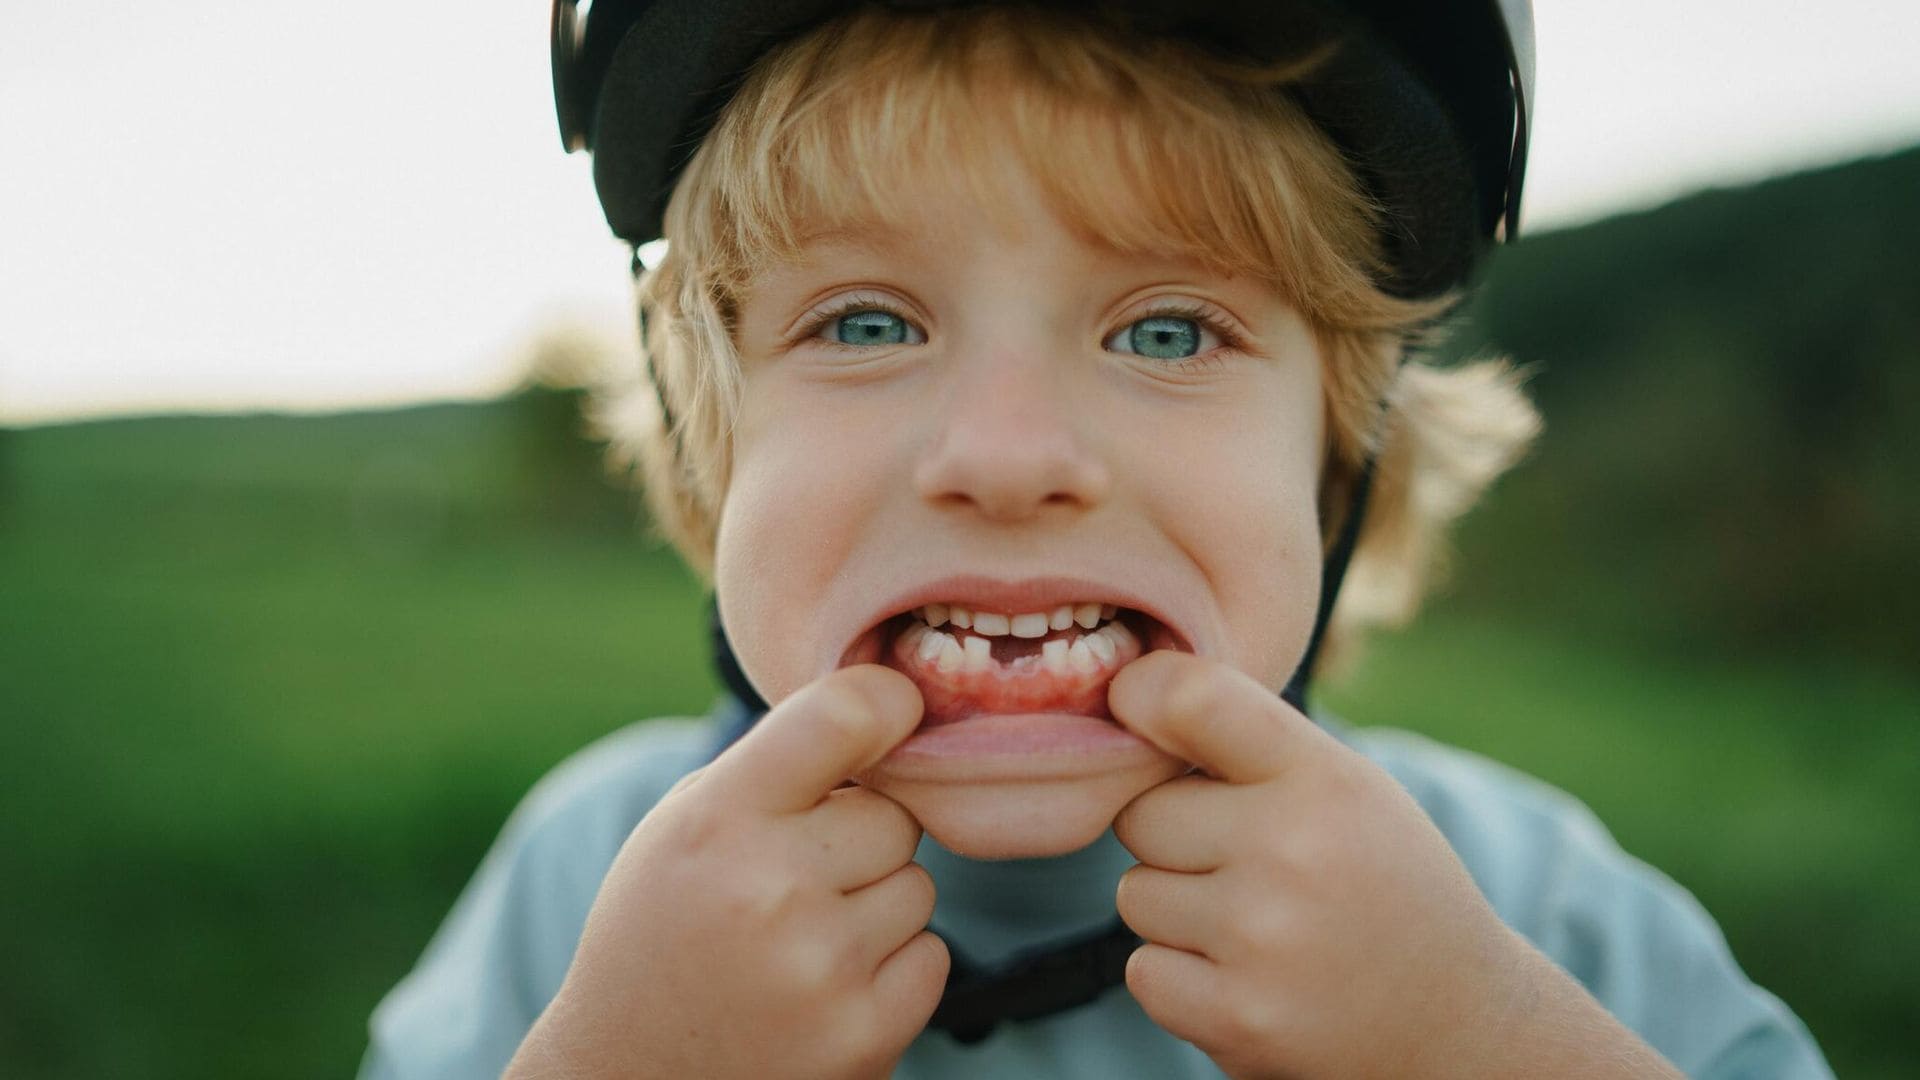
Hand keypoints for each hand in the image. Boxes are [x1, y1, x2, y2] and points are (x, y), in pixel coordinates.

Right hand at [507, 665, 947, 1079]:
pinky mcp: (864, 1035)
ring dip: (877, 906)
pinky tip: (825, 987)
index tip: (898, 710)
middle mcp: (772, 889)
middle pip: (892, 816)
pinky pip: (932, 956)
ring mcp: (822, 968)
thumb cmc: (664, 932)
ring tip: (801, 940)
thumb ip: (772, 770)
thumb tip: (889, 708)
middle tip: (797, 879)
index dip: (886, 704)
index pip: (839, 719)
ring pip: (917, 887)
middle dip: (860, 839)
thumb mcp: (681, 829)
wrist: (630, 1078)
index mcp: (718, 821)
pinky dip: (894, 969)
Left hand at [1108, 651, 1680, 1078]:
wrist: (1458, 1021)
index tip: (1132, 704)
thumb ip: (1247, 740)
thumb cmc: (1379, 882)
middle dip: (1174, 838)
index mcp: (1324, 779)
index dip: (1141, 695)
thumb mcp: (1346, 787)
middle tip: (1246, 864)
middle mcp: (1291, 850)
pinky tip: (1246, 978)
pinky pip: (1143, 973)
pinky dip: (1180, 981)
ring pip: (1136, 896)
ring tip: (1258, 927)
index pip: (1193, 700)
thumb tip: (1126, 697)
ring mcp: (1261, 939)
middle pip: (1141, 815)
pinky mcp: (1238, 1019)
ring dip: (1176, 914)